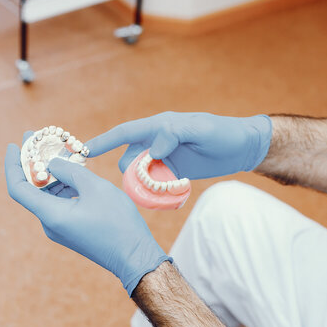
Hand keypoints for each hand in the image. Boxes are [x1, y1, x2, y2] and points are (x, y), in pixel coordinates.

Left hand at [4, 144, 169, 294]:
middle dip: (33, 163)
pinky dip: (61, 185)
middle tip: (38, 139)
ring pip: (46, 195)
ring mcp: (59, 228)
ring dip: (50, 174)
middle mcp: (49, 223)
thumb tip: (52, 163)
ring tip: (60, 152)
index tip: (14, 145)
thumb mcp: (95, 188)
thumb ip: (69, 171)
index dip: (13, 165)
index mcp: (50, 214)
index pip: (18, 188)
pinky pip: (58, 203)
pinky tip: (73, 172)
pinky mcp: (69, 229)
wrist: (134, 256)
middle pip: (31, 189)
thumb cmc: (118, 223)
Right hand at [86, 112, 272, 179]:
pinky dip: (156, 194)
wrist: (243, 148)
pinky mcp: (172, 173)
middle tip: (145, 187)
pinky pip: (155, 185)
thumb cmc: (223, 133)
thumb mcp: (201, 130)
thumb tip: (152, 149)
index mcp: (159, 126)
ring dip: (144, 187)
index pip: (124, 133)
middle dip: (131, 175)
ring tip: (162, 192)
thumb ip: (175, 134)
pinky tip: (168, 199)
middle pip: (129, 160)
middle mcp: (157, 142)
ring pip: (140, 175)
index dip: (103, 142)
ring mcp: (163, 159)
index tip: (83, 151)